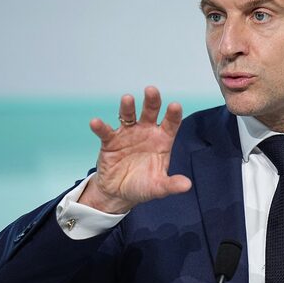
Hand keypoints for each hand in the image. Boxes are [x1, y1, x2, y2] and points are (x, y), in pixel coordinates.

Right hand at [78, 86, 191, 213]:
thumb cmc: (142, 186)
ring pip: (128, 116)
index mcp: (162, 140)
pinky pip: (105, 131)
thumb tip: (187, 185)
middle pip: (150, 112)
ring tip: (127, 99)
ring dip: (127, 107)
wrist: (118, 193)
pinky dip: (100, 126)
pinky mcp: (110, 141)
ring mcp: (128, 134)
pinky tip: (96, 122)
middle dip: (152, 101)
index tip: (175, 106)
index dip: (173, 114)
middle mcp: (146, 132)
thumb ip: (171, 184)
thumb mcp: (158, 187)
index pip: (170, 124)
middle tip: (151, 90)